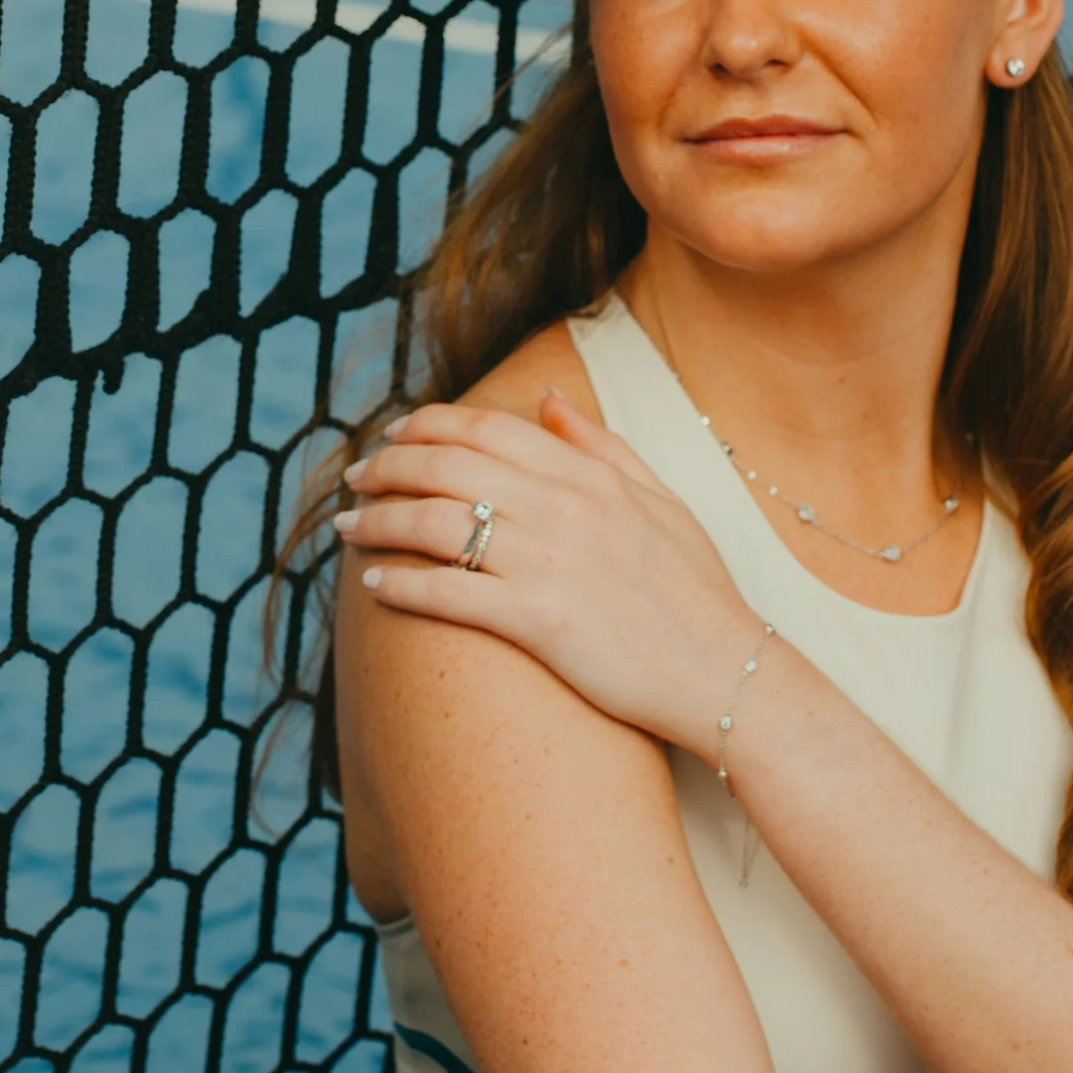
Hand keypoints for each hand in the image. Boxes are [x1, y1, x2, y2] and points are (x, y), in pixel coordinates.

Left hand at [336, 393, 764, 757]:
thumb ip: (601, 445)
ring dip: (378, 522)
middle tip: (354, 479)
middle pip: (446, 468)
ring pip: (435, 524)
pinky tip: (375, 584)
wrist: (726, 673)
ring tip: (347, 529)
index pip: (485, 429)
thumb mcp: (661, 499)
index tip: (393, 435)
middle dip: (386, 468)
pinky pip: (449, 592)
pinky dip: (402, 584)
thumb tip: (548, 399)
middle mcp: (563, 508)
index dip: (427, 426)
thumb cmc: (695, 591)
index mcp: (588, 475)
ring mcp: (549, 564)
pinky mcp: (539, 622)